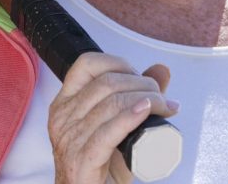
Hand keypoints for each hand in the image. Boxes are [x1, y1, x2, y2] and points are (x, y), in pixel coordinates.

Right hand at [48, 53, 177, 183]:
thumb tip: (161, 70)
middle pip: (106, 83)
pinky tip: (145, 112)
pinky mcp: (82, 160)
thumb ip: (138, 95)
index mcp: (66, 104)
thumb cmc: (102, 164)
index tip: (140, 76)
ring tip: (163, 107)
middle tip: (162, 98)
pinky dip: (130, 118)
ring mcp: (70, 140)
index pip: (87, 64)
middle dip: (142, 84)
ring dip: (146, 99)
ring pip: (111, 104)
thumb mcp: (118, 124)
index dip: (118, 63)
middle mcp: (64, 118)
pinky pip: (108, 132)